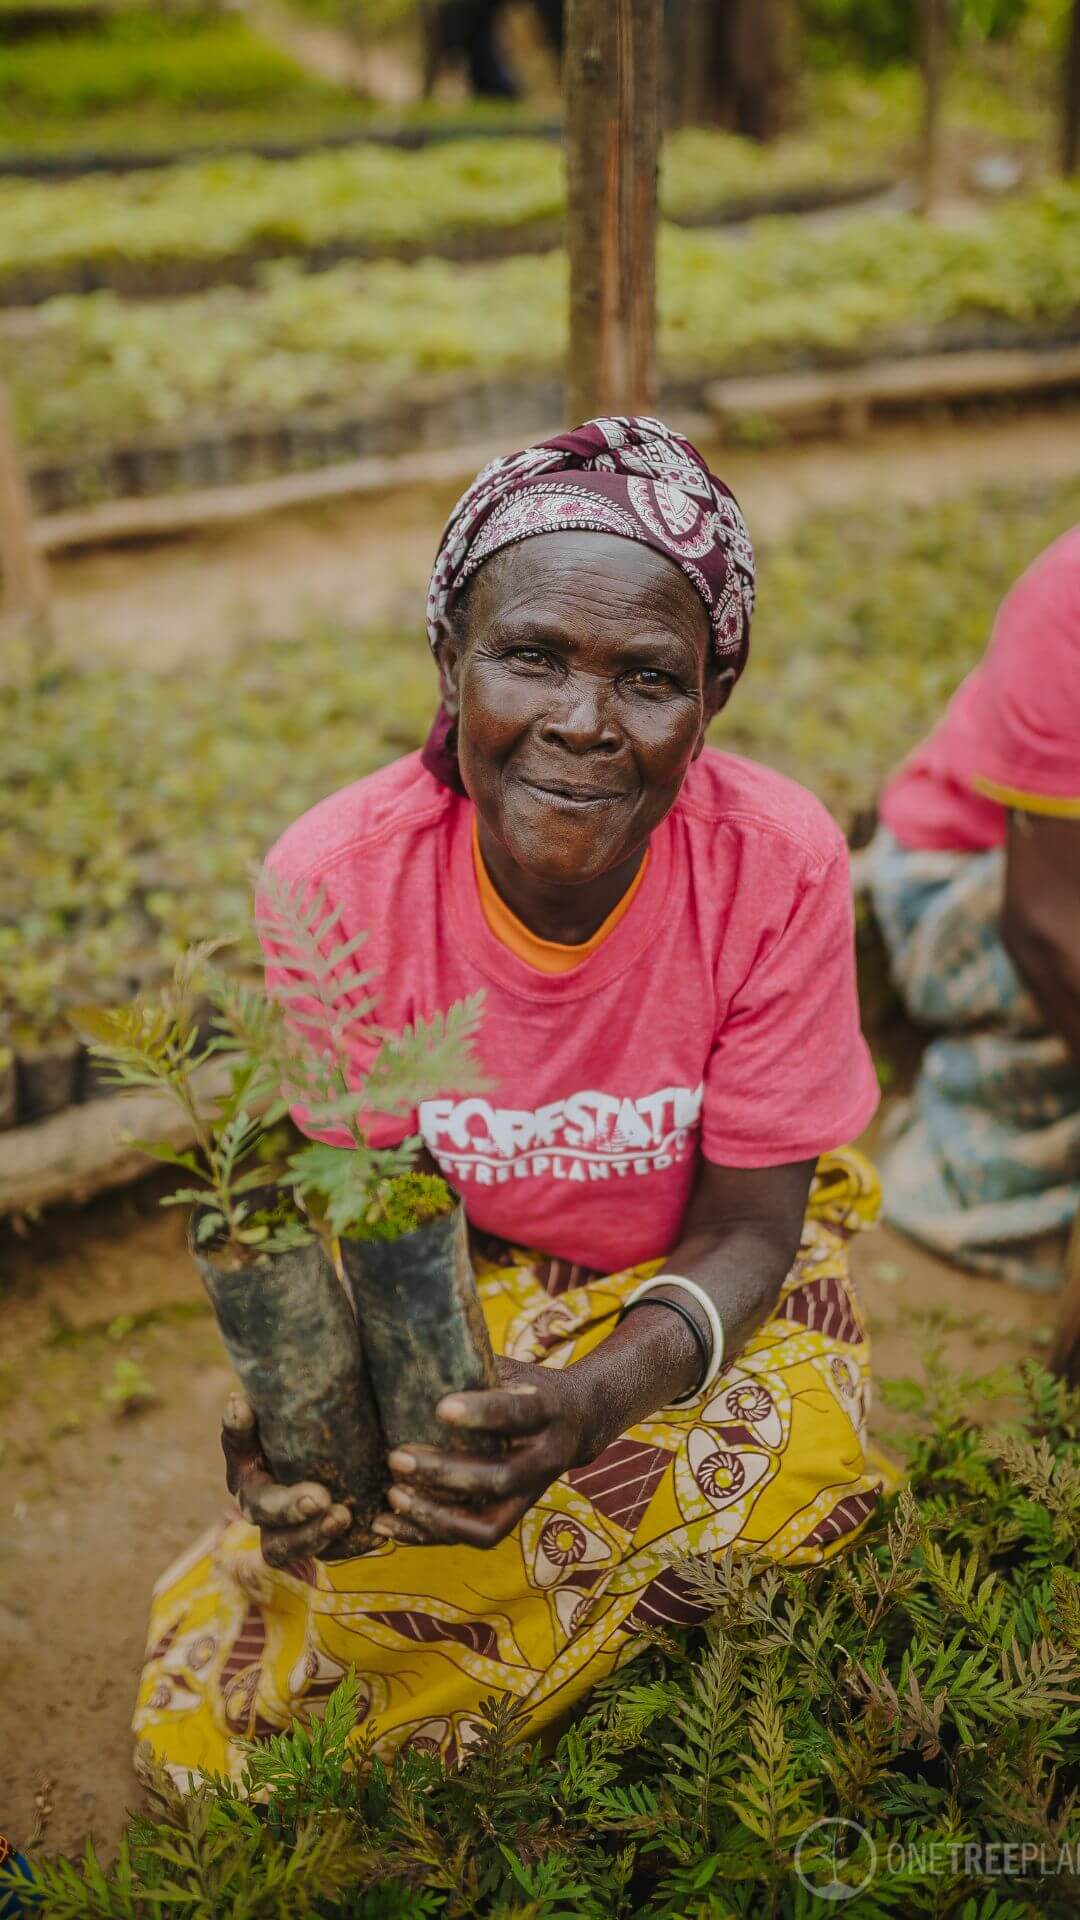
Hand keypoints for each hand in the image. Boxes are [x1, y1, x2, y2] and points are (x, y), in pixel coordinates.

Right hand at [221, 1394, 352, 1568]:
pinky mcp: (319, 1544)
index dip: (237, 1427)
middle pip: (259, 1509)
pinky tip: (372, 1530)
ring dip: (310, 1536)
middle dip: (287, 1506)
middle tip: (321, 1496)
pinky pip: (324, 1555)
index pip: (236, 1441)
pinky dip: (346, 1545)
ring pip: (280, 1547)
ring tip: (343, 1516)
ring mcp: (285, 1528)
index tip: (244, 1404)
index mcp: (250, 1459)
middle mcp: (260, 1498)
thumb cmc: (332, 1420)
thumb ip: (295, 1388)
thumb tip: (248, 1392)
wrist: (366, 1454)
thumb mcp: (318, 1404)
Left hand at [373, 1357, 586, 1549]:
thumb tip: (409, 1337)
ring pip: (488, 1523)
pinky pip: (473, 1537)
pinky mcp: (513, 1515)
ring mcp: (531, 1494)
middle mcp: (545, 1458)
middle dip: (445, 1472)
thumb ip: (473, 1365)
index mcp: (548, 1410)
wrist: (579, 1422)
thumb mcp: (512, 1368)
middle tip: (396, 1457)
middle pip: (500, 1477)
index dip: (483, 1413)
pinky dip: (429, 1535)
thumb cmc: (527, 1385)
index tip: (440, 1408)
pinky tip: (389, 1524)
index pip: (519, 1413)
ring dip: (436, 1515)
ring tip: (392, 1496)